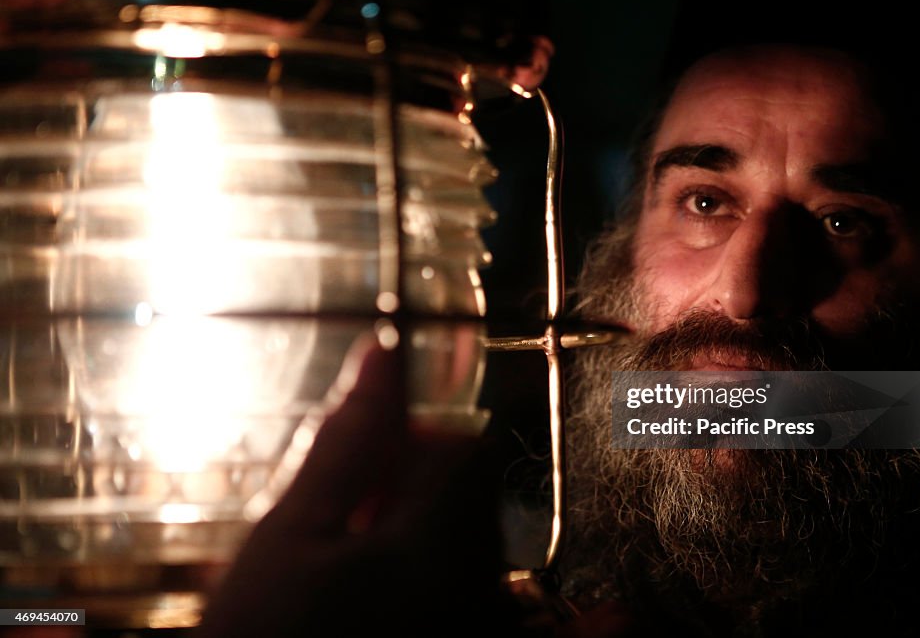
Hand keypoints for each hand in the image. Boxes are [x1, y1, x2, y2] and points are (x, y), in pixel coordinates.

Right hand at [198, 341, 510, 636]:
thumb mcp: (290, 534)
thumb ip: (347, 442)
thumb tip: (381, 355)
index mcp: (438, 541)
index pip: (460, 447)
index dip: (409, 445)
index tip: (365, 470)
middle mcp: (482, 588)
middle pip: (472, 498)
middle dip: (416, 495)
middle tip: (349, 530)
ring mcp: (484, 629)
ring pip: (476, 549)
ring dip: (428, 543)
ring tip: (358, 577)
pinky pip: (535, 623)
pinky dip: (531, 610)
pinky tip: (583, 618)